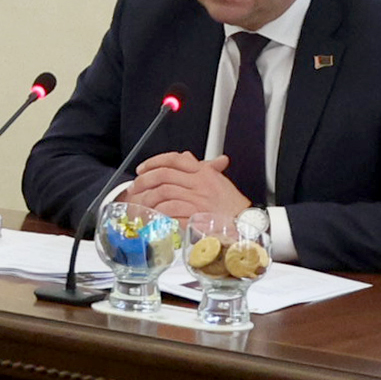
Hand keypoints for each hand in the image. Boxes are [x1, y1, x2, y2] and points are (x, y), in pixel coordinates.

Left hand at [121, 151, 247, 225]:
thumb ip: (201, 168)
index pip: (175, 159)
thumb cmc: (231, 205)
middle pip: (164, 175)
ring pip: (163, 192)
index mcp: (204, 172)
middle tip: (135, 187)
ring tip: (141, 204)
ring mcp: (197, 199)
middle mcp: (199, 183)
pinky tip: (154, 215)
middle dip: (144, 181)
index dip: (154, 161)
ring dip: (148, 198)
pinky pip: (170, 211)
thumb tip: (185, 157)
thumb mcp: (218, 180)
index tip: (142, 168)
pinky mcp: (195, 215)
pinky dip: (158, 213)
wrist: (245, 223)